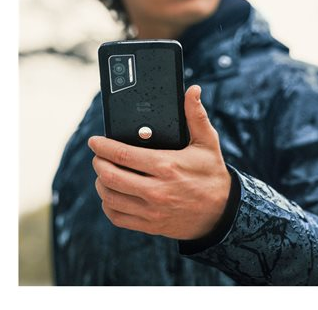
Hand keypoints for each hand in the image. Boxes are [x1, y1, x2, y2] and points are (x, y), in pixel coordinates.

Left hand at [89, 84, 231, 239]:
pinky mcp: (151, 225)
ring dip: (101, 183)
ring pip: (110, 197)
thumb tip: (193, 91)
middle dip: (98, 163)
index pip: (123, 154)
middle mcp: (157, 190)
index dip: (102, 146)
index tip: (94, 141)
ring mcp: (152, 210)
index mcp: (167, 165)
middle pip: (110, 176)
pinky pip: (117, 216)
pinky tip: (112, 194)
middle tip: (98, 156)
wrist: (222, 211)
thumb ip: (196, 115)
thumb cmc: (211, 173)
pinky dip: (108, 205)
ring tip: (103, 173)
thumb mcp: (207, 142)